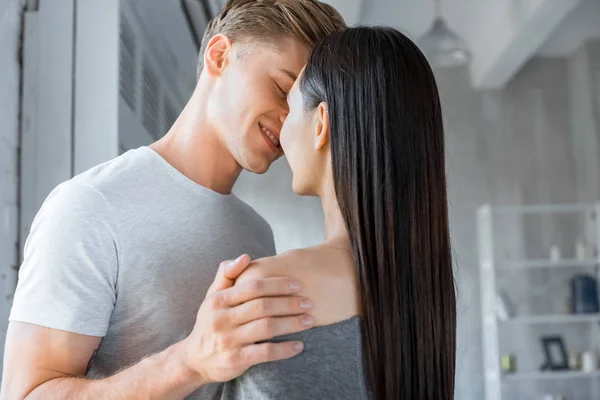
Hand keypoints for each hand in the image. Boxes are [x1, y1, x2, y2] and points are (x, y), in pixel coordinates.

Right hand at [182, 255, 313, 383]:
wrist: (195, 360)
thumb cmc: (211, 322)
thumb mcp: (212, 297)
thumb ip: (227, 274)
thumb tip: (245, 257)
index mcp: (219, 300)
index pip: (253, 287)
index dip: (277, 284)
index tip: (298, 284)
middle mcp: (222, 319)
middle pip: (263, 306)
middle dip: (289, 303)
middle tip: (309, 302)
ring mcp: (229, 340)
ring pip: (267, 328)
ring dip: (292, 324)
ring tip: (310, 321)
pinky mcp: (236, 360)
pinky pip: (265, 353)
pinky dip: (284, 349)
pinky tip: (299, 346)